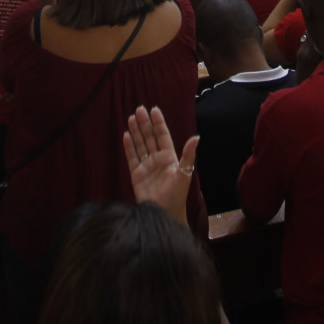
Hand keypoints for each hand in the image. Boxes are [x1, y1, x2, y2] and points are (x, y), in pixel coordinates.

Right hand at [123, 106, 198, 225]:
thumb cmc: (177, 195)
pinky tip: (126, 135)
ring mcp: (146, 166)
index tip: (154, 109)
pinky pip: (131, 157)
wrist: (164, 213)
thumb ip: (188, 155)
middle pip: (149, 137)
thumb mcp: (184, 174)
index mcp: (170, 157)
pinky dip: (129, 146)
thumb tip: (196, 137)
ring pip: (140, 145)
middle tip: (139, 109)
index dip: (159, 123)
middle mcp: (157, 159)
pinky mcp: (136, 174)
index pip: (163, 136)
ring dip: (136, 131)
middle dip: (144, 124)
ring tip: (131, 118)